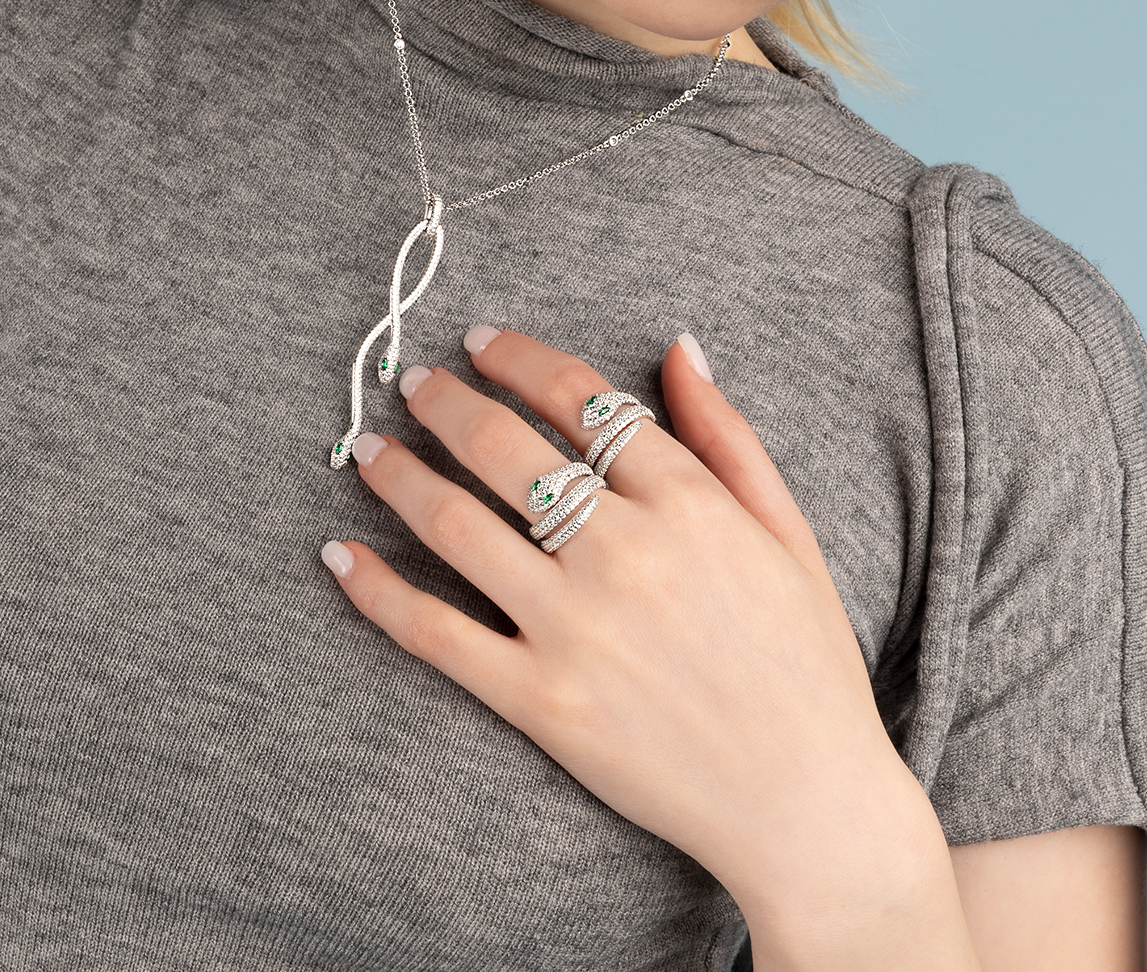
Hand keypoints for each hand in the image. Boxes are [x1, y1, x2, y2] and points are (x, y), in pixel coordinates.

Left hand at [323, 332, 979, 970]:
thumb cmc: (806, 664)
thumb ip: (727, 435)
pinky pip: (436, 633)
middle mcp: (624, 552)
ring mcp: (574, 628)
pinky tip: (340, 556)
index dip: (520, 359)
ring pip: (457, 525)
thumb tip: (678, 348)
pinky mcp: (540, 701)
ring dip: (399, 475)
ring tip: (367, 450)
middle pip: (506, 448)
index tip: (483, 341)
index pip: (580, 398)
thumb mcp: (788, 531)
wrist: (806, 805)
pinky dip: (378, 591)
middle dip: (446, 402)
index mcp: (688, 502)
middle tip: (415, 381)